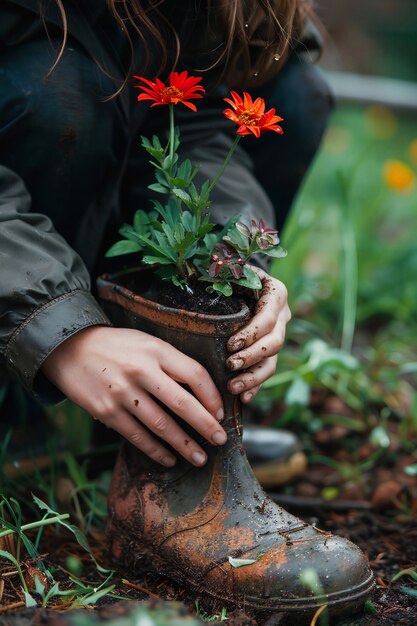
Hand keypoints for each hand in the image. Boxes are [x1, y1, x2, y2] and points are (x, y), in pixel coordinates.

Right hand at [41, 326, 225, 466]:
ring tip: (200, 458)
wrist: (71, 349)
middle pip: (183, 404)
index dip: (212, 397)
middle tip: (221, 440)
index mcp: (156, 350)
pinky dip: (156, 451)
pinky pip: (137, 436)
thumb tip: (202, 393)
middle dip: (206, 426)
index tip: (220, 413)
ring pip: (162, 425)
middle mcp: (141, 371)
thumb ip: (171, 363)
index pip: (195, 374)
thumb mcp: (147, 343)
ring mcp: (123, 392)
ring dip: (184, 445)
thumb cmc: (117, 346)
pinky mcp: (107, 411)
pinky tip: (169, 459)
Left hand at [226, 267, 290, 401]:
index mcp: (275, 293)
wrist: (243, 279)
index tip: (230, 345)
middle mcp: (282, 316)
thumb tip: (212, 273)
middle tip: (230, 366)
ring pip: (272, 361)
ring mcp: (277, 335)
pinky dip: (256, 385)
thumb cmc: (232, 270)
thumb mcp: (231, 265)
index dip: (251, 334)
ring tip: (233, 388)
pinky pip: (266, 371)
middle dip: (252, 357)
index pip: (268, 318)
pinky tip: (243, 398)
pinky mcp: (269, 351)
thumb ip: (226, 270)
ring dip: (254, 377)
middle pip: (274, 342)